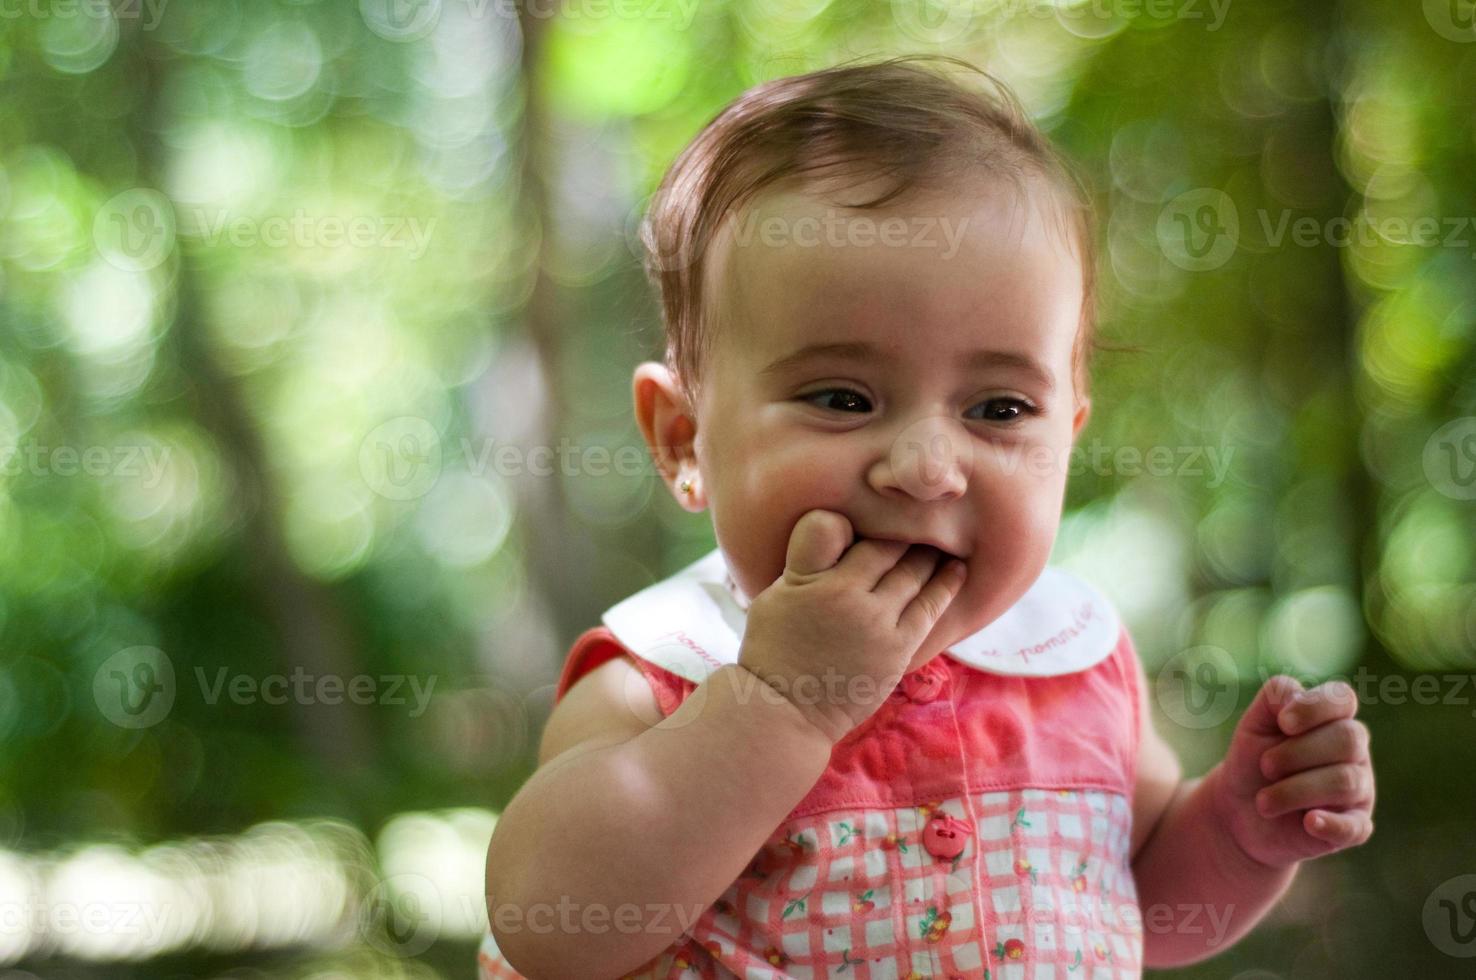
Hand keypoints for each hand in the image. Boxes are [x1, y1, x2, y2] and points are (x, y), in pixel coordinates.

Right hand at [736, 509, 966, 744]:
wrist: (787, 709)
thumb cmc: (775, 648)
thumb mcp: (776, 594)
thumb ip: (806, 558)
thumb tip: (833, 520)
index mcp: (813, 580)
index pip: (846, 530)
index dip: (870, 518)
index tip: (884, 509)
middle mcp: (848, 597)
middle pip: (888, 548)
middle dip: (906, 530)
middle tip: (923, 515)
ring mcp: (877, 624)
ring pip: (914, 573)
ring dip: (930, 553)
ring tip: (942, 538)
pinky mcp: (898, 649)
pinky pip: (930, 607)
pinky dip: (946, 584)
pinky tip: (957, 570)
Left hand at [1210, 674, 1374, 869]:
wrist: (1240, 809)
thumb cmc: (1253, 759)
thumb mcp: (1255, 723)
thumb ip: (1276, 695)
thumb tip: (1297, 695)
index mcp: (1333, 720)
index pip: (1343, 698)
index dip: (1314, 707)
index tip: (1283, 723)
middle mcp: (1354, 752)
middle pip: (1348, 739)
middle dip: (1297, 753)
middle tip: (1265, 766)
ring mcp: (1359, 790)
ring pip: (1345, 782)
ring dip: (1294, 790)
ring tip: (1263, 801)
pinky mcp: (1353, 826)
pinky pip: (1355, 827)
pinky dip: (1331, 824)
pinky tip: (1308, 822)